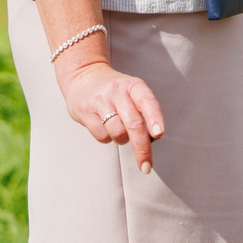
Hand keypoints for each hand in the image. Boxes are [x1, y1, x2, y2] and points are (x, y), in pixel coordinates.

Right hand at [61, 55, 164, 172]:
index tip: (159, 134)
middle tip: (146, 166)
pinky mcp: (84, 111)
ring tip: (119, 130)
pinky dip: (107, 138)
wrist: (83, 77)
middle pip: (134, 124)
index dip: (155, 118)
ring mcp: (100, 101)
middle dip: (142, 148)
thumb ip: (144, 112)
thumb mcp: (133, 93)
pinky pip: (101, 135)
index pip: (148, 101)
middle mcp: (117, 91)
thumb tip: (153, 139)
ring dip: (122, 140)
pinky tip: (105, 128)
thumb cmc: (116, 92)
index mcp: (134, 86)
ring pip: (118, 132)